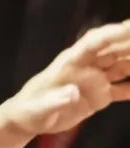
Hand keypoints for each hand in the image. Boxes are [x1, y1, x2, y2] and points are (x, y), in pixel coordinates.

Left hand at [2, 20, 129, 139]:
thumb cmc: (29, 111)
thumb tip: (72, 92)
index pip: (94, 43)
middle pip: (114, 49)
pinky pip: (123, 88)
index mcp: (70, 62)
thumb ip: (54, 100)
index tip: (128, 27)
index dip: (111, 34)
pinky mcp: (100, 95)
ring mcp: (95, 80)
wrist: (28, 121)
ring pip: (123, 66)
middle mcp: (87, 66)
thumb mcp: (37, 109)